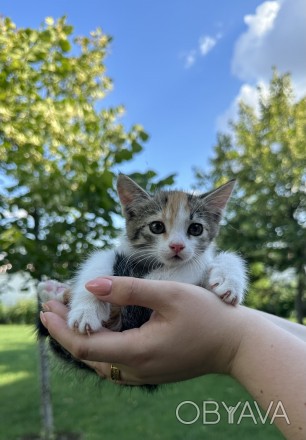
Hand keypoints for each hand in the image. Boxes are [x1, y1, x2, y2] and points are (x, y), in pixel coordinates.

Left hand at [40, 277, 244, 384]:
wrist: (236, 344)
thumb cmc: (207, 315)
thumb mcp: (168, 294)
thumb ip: (128, 289)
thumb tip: (91, 286)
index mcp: (138, 352)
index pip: (84, 346)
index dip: (60, 328)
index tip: (45, 309)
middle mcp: (137, 369)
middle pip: (89, 354)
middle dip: (67, 329)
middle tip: (52, 304)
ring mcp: (144, 373)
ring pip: (101, 359)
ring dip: (82, 335)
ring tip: (70, 313)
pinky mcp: (151, 369)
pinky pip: (116, 360)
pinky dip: (100, 342)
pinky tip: (100, 325)